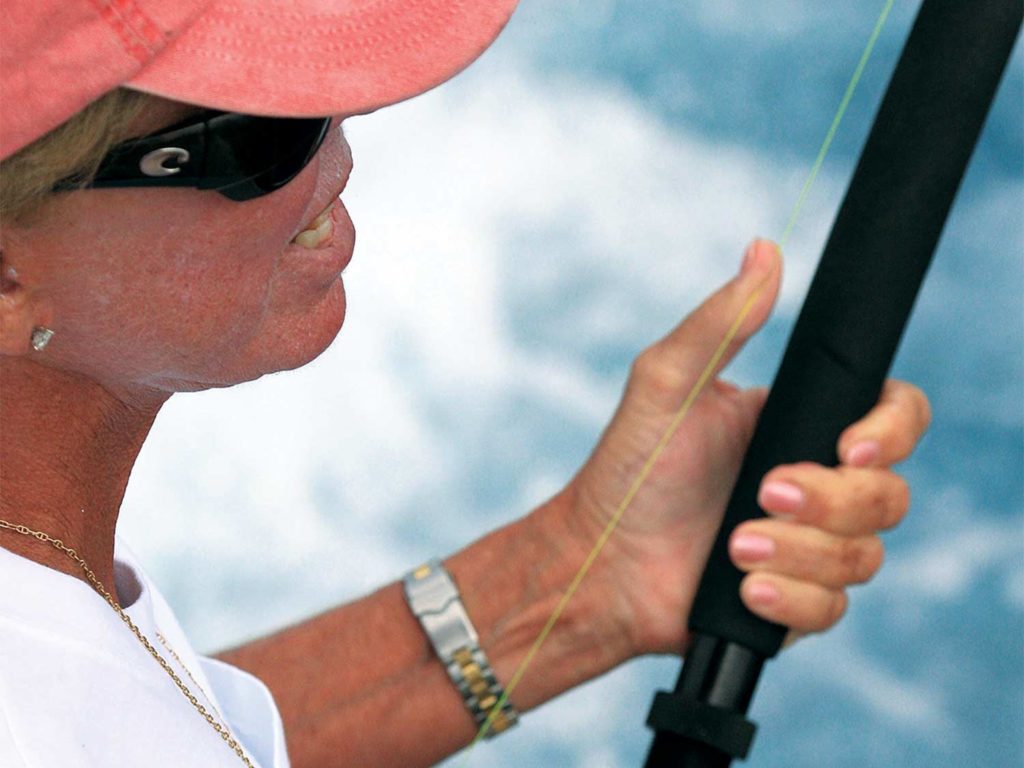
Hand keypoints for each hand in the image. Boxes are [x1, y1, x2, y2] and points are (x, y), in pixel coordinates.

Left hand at [563, 239, 930, 657]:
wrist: (600, 558)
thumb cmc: (629, 468)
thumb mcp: (667, 383)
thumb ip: (720, 321)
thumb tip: (764, 248)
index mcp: (798, 425)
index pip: (893, 416)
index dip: (892, 430)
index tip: (848, 445)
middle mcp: (817, 485)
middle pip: (890, 493)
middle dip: (830, 500)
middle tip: (762, 494)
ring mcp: (811, 547)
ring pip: (865, 555)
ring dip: (800, 552)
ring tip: (734, 544)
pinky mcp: (796, 602)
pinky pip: (833, 609)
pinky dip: (789, 599)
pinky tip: (743, 586)